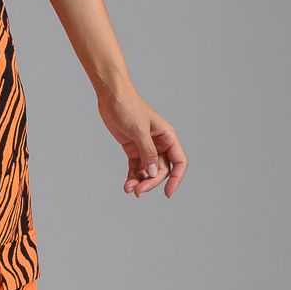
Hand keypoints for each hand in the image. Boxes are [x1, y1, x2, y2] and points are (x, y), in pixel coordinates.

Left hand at [96, 84, 186, 198]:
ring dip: (141, 182)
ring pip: (148, 171)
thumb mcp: (139, 130)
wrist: (111, 96)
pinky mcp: (133, 148)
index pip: (179, 162)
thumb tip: (154, 172)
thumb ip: (148, 152)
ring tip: (129, 189)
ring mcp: (146, 147)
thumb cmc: (128, 107)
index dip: (176, 179)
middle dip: (151, 182)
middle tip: (138, 191)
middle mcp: (160, 143)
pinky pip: (136, 167)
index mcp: (168, 136)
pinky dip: (132, 177)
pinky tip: (126, 185)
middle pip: (161, 170)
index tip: (168, 193)